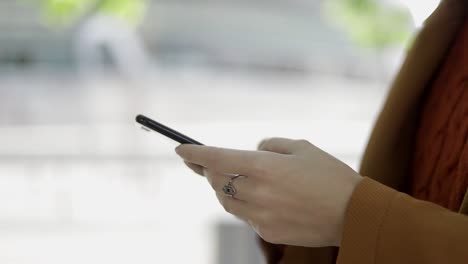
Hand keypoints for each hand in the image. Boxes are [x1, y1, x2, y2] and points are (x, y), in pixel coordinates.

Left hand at [175, 138, 362, 246]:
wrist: (353, 213)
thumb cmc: (330, 175)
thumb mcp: (301, 147)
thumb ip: (269, 146)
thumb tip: (251, 151)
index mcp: (263, 167)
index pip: (216, 158)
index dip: (194, 153)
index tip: (180, 148)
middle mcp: (256, 192)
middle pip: (216, 181)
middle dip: (207, 170)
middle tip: (203, 162)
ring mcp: (260, 216)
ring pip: (225, 201)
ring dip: (222, 188)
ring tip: (228, 177)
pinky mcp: (267, 231)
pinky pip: (244, 216)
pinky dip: (241, 203)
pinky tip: (255, 196)